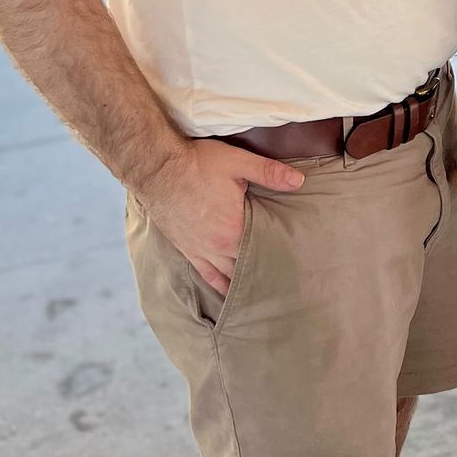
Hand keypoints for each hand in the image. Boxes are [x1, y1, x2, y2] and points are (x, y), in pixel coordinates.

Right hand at [138, 138, 304, 295]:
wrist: (157, 169)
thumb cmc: (197, 164)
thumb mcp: (237, 162)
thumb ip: (269, 173)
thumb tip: (299, 181)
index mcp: (235, 228)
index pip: (265, 250)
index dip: (281, 255)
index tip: (297, 264)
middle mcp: (219, 247)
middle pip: (249, 267)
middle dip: (266, 272)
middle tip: (286, 281)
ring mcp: (202, 251)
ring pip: (230, 276)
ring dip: (245, 283)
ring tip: (264, 293)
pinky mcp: (188, 250)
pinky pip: (208, 275)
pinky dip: (221, 286)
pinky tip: (229, 294)